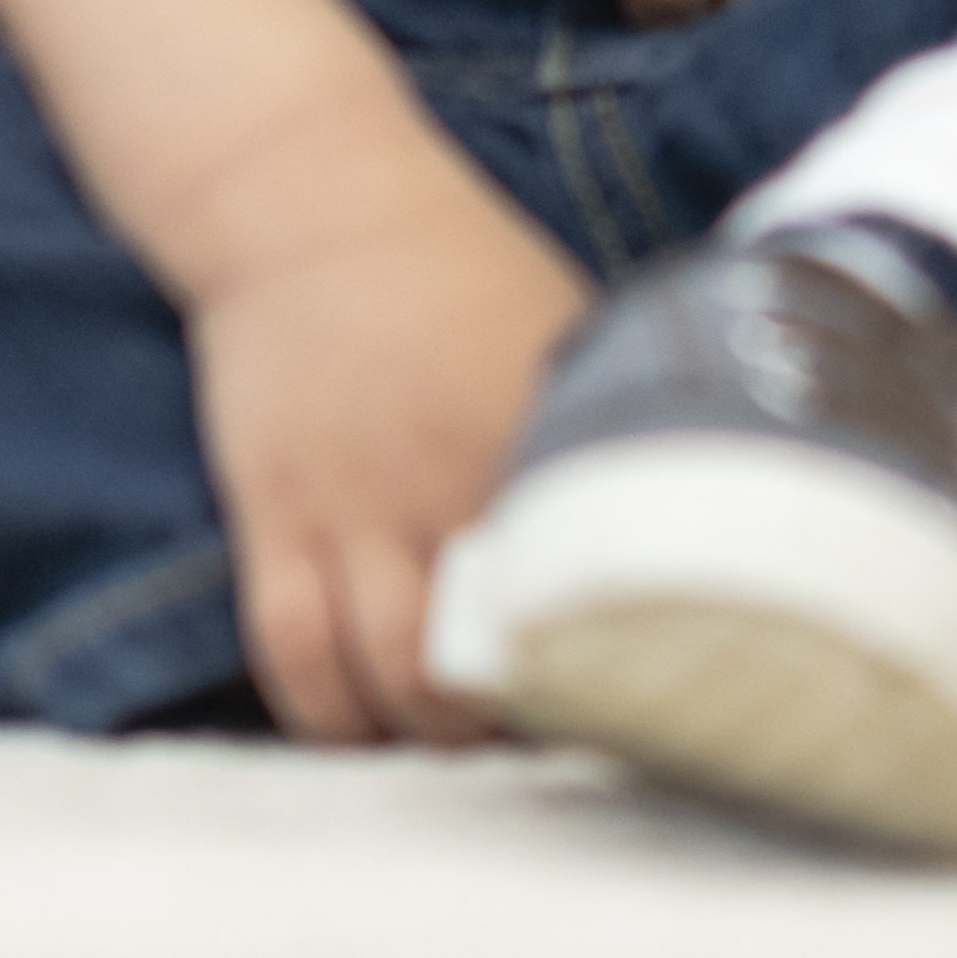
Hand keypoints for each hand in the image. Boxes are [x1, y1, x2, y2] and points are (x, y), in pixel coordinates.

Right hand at [173, 137, 589, 743]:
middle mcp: (447, 483)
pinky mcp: (275, 518)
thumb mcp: (563, 332)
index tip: (636, 701)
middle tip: (540, 743)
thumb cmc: (458, 266)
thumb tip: (681, 516)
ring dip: (422, 737)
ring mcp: (351, 508)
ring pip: (384, 675)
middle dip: (511, 726)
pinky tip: (362, 728)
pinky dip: (325, 713)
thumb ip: (603, 430)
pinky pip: (290, 650)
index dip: (609, 666)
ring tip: (459, 749)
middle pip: (480, 659)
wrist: (313, 208)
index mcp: (538, 434)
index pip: (588, 586)